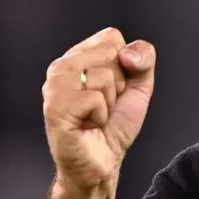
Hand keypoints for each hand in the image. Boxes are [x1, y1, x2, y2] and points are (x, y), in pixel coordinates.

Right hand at [41, 27, 156, 191]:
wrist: (103, 161)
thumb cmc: (115, 123)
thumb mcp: (139, 84)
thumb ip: (144, 58)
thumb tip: (127, 53)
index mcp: (77, 56)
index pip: (111, 37)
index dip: (124, 65)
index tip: (113, 89)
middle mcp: (61, 67)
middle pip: (110, 53)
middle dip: (118, 83)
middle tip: (104, 105)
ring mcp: (54, 87)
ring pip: (103, 75)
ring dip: (109, 102)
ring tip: (96, 116)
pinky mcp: (54, 108)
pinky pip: (95, 99)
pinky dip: (101, 115)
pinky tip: (89, 125)